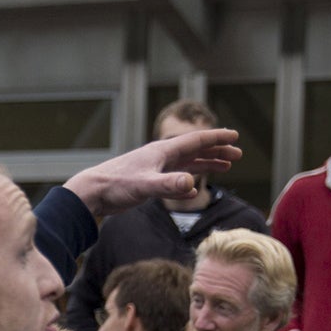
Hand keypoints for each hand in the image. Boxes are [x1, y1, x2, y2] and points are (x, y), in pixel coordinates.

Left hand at [63, 130, 243, 218]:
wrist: (93, 193)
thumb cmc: (116, 186)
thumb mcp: (145, 186)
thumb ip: (169, 185)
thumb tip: (192, 186)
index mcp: (163, 152)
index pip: (196, 141)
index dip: (216, 139)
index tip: (235, 136)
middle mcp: (161, 156)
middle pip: (196, 150)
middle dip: (217, 151)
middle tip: (237, 154)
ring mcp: (155, 168)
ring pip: (187, 163)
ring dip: (207, 164)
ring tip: (226, 166)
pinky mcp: (149, 181)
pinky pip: (175, 177)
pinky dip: (189, 180)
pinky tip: (195, 187)